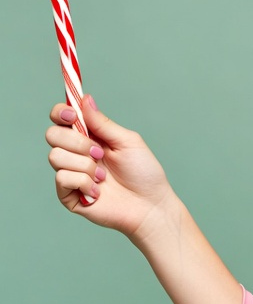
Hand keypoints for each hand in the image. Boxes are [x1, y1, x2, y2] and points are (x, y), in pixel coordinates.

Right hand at [45, 95, 176, 242]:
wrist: (149, 205)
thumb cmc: (143, 172)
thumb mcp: (127, 141)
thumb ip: (103, 123)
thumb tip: (84, 99)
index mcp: (90, 137)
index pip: (62, 119)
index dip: (61, 113)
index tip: (73, 115)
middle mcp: (76, 153)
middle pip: (52, 135)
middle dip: (77, 141)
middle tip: (99, 152)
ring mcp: (70, 173)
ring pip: (56, 156)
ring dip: (85, 165)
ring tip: (104, 175)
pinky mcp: (68, 194)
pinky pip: (62, 178)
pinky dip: (84, 182)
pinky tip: (99, 191)